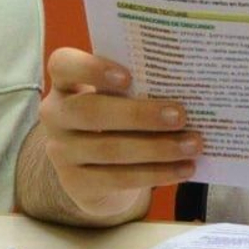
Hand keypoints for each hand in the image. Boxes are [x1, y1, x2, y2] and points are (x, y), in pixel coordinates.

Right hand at [37, 47, 201, 218]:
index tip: (128, 77)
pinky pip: (118, 179)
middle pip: (90, 111)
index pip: (63, 64)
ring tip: (193, 144)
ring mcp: (61, 152)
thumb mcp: (119, 98)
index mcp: (66, 82)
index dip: (92, 68)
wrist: (99, 171)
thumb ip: (139, 87)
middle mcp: (55, 115)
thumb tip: (189, 87)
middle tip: (180, 115)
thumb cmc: (116, 120)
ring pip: (110, 149)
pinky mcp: (76, 184)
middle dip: (139, 114)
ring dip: (157, 148)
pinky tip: (184, 168)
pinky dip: (156, 173)